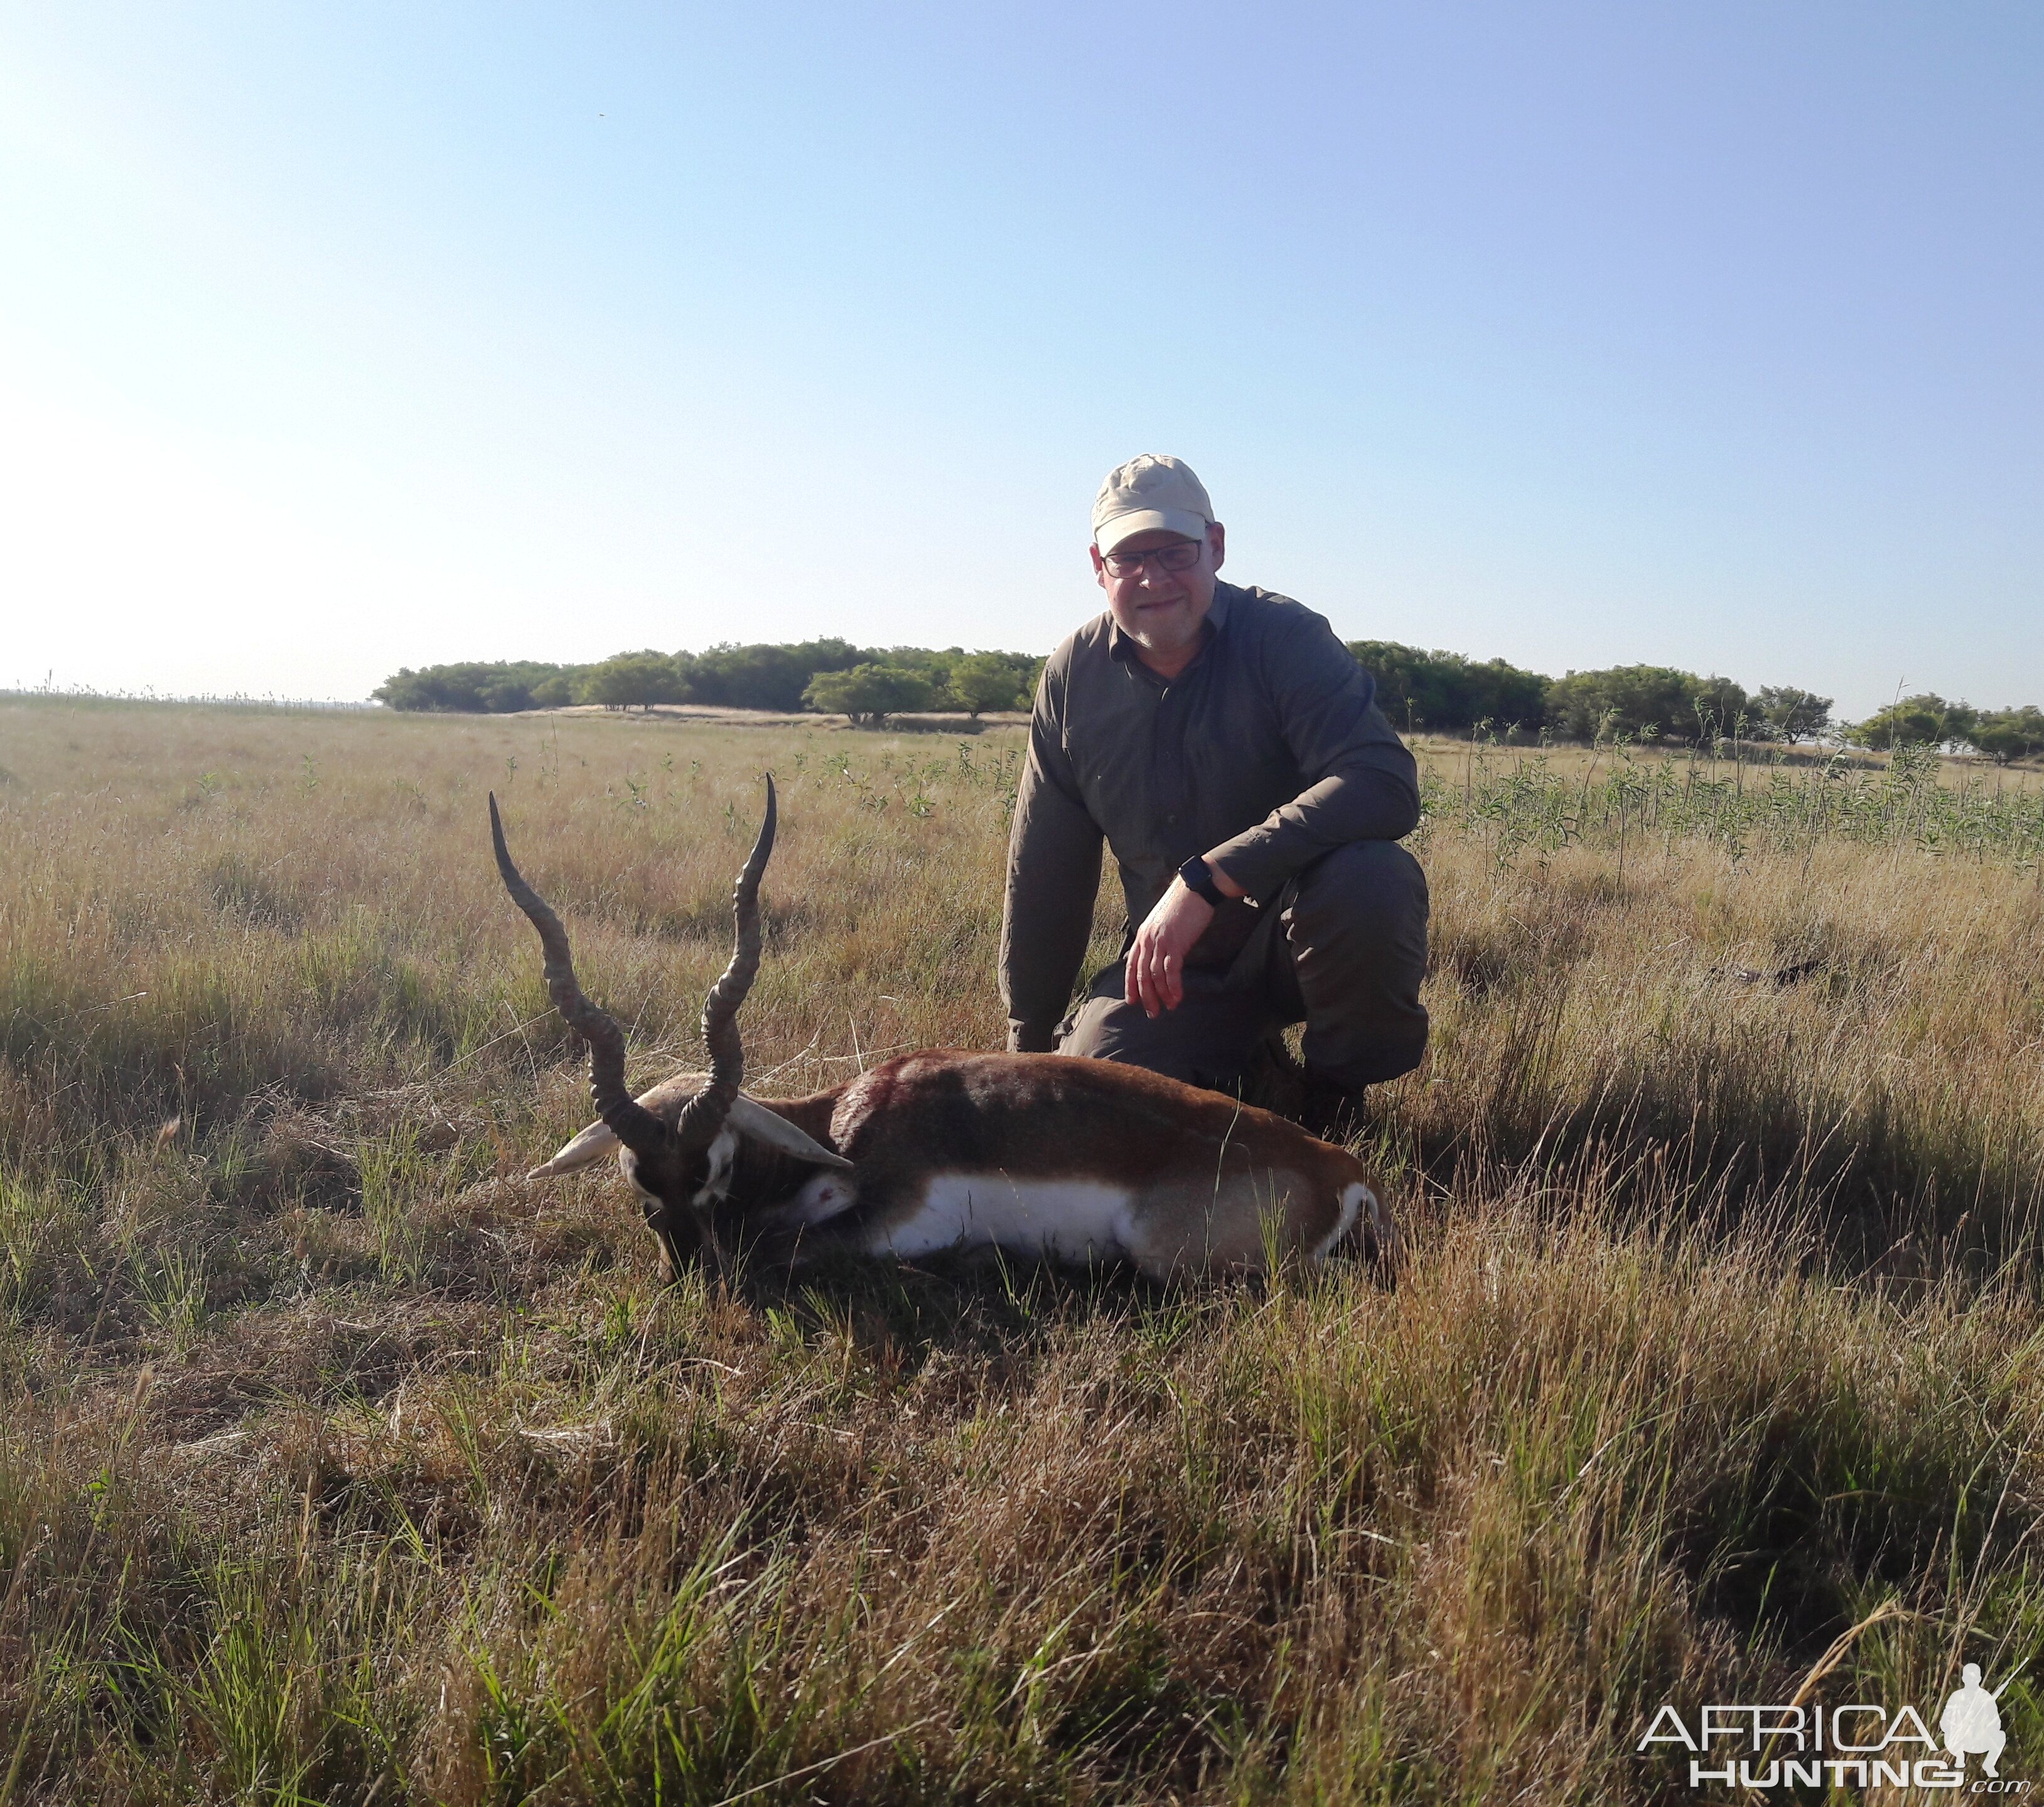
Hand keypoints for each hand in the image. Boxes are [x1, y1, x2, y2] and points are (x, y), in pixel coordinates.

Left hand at [1126, 876, 1225, 1015]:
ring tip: (1168, 1008)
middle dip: (1146, 997)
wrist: (1195, 889)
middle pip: (1142, 975)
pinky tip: (1178, 997)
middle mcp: (1147, 940)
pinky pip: (1171, 970)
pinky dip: (1173, 986)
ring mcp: (1160, 941)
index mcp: (1142, 935)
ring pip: (1155, 975)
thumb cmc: (1182, 905)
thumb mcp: (1162, 923)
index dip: (1131, 985)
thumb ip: (1157, 939)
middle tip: (1152, 1013)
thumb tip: (1159, 956)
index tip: (1132, 1001)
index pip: (1132, 965)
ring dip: (1162, 995)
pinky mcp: (1175, 943)